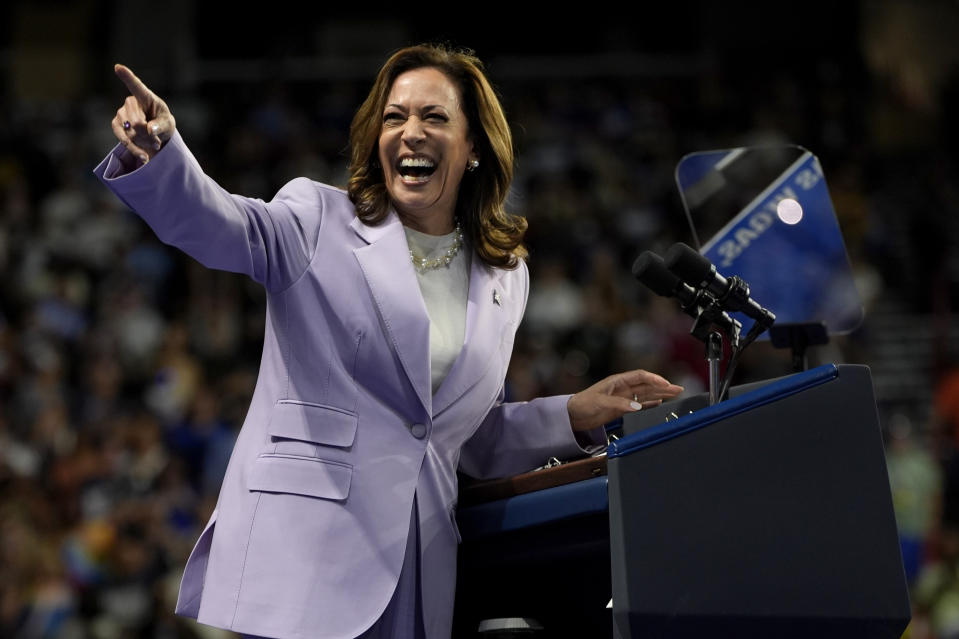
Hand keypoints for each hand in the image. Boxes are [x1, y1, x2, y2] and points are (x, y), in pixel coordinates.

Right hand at [111, 64, 175, 164]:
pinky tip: (144, 158)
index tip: (118, 67)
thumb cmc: (163, 124)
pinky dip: (135, 149)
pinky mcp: (117, 125)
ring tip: (155, 145)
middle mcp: (130, 102)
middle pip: (137, 121)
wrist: (156, 135)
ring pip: (131, 132)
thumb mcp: (167, 124)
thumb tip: (149, 129)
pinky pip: (123, 139)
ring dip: (144, 143)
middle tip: (158, 141)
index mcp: (145, 96)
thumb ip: (160, 126)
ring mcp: (121, 113)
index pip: (135, 85)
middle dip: (148, 135)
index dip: (127, 76)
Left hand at [567, 369, 682, 431]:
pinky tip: (659, 402)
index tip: (666, 384)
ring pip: (646, 394)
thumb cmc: (582, 404)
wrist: (572, 416)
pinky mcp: (621, 408)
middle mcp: (622, 388)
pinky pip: (639, 404)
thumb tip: (637, 407)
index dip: (654, 379)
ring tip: (675, 393)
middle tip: (679, 389)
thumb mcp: (600, 402)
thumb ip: (619, 404)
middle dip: (663, 386)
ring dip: (660, 393)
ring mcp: (623, 398)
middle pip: (647, 385)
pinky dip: (650, 403)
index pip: (640, 376)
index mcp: (617, 381)